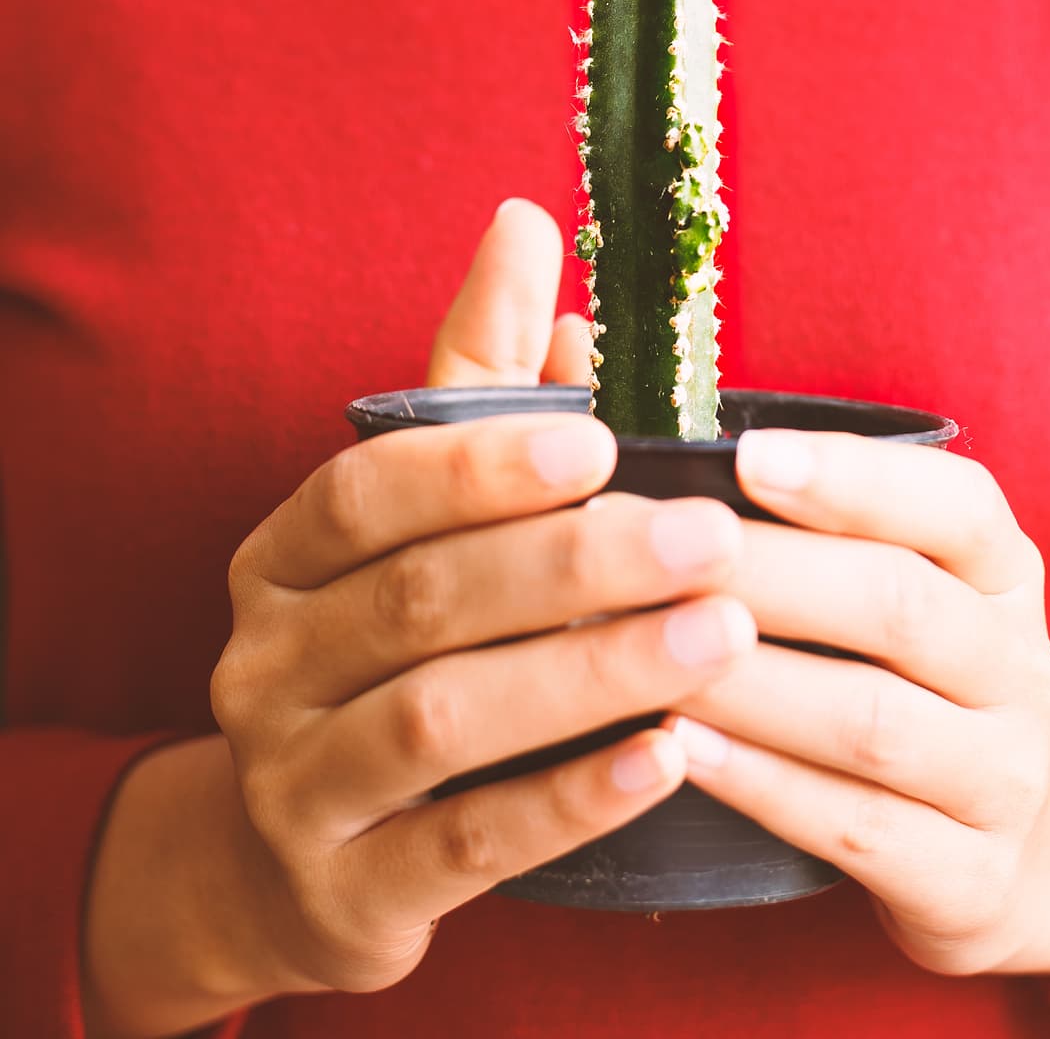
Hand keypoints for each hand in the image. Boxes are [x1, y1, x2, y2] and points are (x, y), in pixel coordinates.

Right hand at [208, 201, 754, 998]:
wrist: (290, 856)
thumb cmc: (388, 642)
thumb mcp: (418, 514)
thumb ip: (477, 376)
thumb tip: (526, 221)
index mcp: (282, 555)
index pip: (365, 491)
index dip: (479, 463)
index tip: (601, 442)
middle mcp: (266, 660)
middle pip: (421, 600)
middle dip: (574, 565)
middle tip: (710, 539)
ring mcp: (293, 783)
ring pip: (442, 717)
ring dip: (589, 673)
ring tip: (718, 636)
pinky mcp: (344, 892)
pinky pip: (464, 844)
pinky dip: (569, 799)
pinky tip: (668, 756)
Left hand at [662, 429, 1049, 978]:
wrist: (991, 848)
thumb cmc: (892, 675)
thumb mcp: (887, 584)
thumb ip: (810, 523)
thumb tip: (663, 464)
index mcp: (1004, 573)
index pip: (956, 506)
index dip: (852, 479)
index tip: (746, 455)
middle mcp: (1020, 667)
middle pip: (899, 607)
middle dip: (769, 574)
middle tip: (660, 552)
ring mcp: (1004, 779)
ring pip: (872, 722)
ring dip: (751, 684)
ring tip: (649, 651)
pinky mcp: (969, 879)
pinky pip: (857, 826)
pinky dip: (763, 784)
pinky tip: (681, 749)